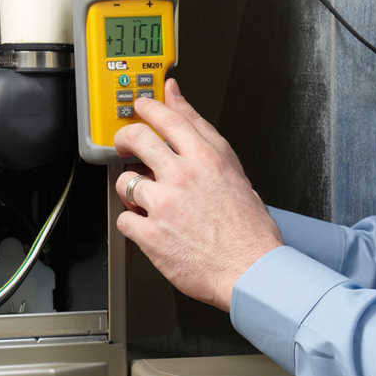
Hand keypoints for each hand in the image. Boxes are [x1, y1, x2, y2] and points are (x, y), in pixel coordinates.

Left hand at [114, 78, 282, 311]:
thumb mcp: (235, 172)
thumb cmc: (249, 230)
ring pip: (125, 181)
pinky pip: (124, 220)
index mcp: (206, 159)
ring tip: (146, 200)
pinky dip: (132, 223)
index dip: (150, 107)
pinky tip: (148, 226)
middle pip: (137, 139)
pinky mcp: (151, 234)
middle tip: (125, 146)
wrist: (251, 270)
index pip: (169, 118)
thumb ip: (205, 137)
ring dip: (131, 190)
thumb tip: (184, 106)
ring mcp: (164, 205)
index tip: (143, 106)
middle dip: (125, 138)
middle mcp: (183, 177)